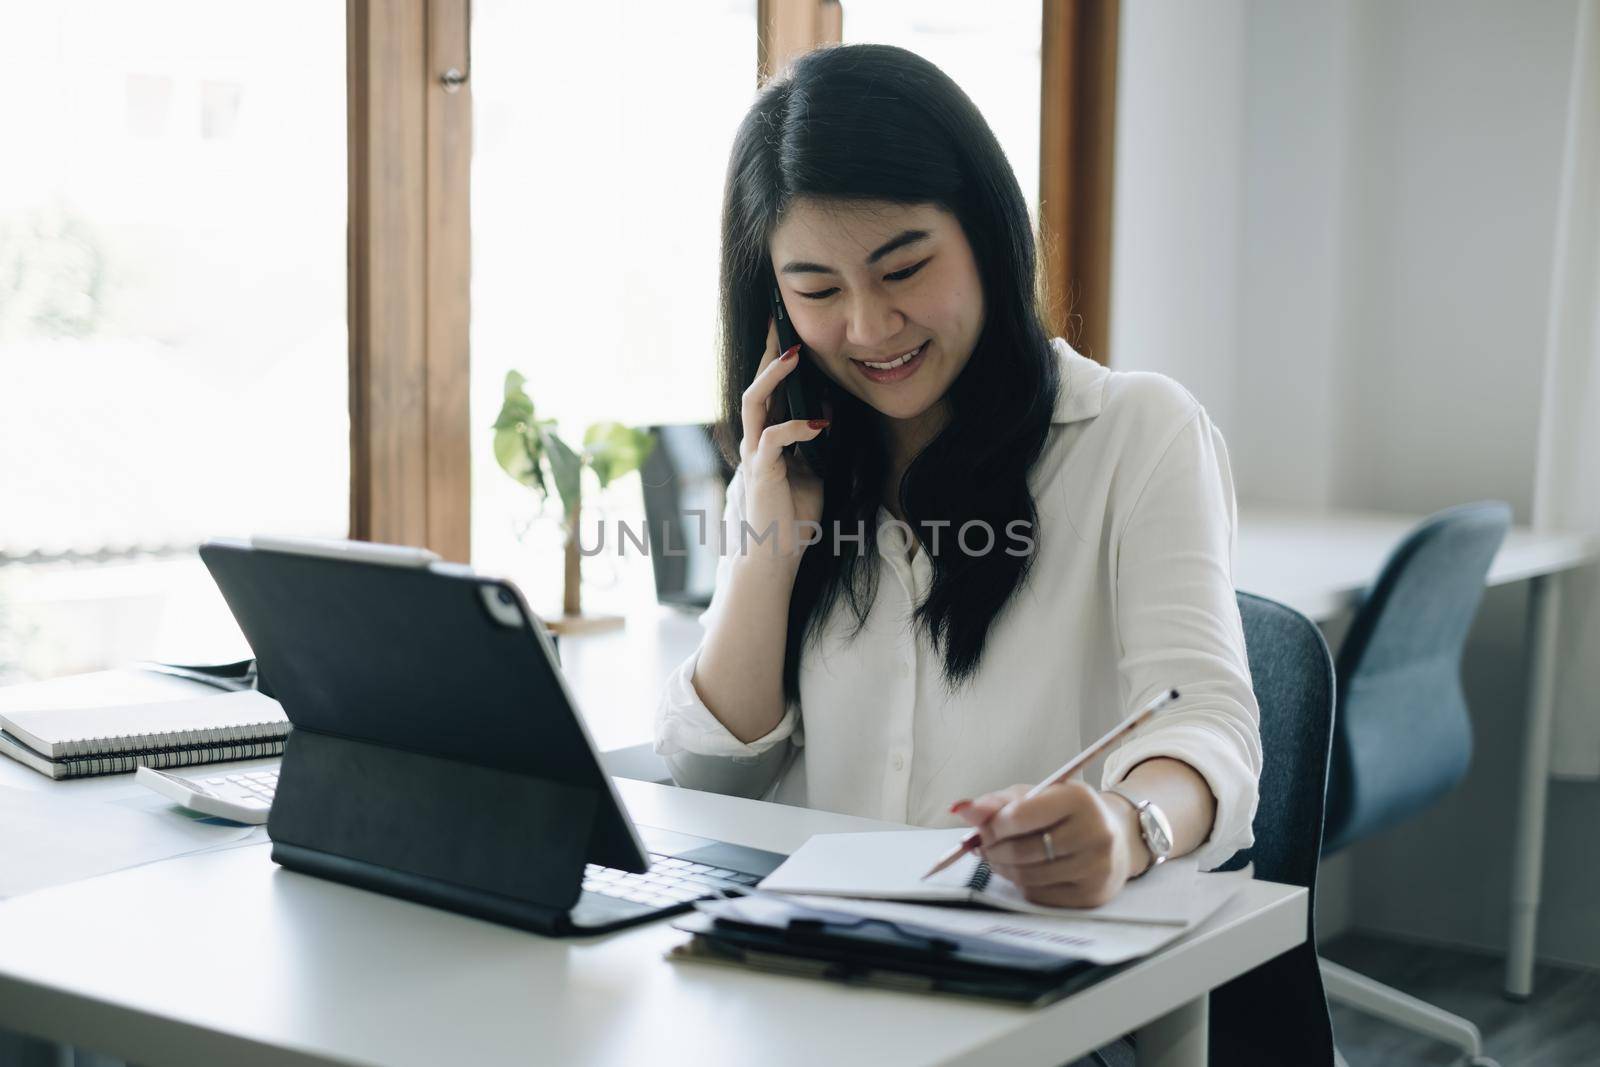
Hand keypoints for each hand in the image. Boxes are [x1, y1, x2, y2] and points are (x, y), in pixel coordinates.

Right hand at [736, 318, 827, 564]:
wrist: (773, 557)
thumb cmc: (791, 518)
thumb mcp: (814, 471)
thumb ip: (816, 441)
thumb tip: (828, 410)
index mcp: (766, 440)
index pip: (770, 392)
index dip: (778, 362)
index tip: (790, 333)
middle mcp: (754, 441)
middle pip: (756, 386)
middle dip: (768, 354)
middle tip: (780, 323)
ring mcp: (754, 455)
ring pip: (753, 403)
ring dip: (773, 378)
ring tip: (792, 356)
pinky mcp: (761, 472)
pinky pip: (774, 439)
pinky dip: (797, 426)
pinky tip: (819, 422)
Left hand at [952, 781, 1148, 907]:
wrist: (1115, 838)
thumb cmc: (1067, 813)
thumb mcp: (1037, 796)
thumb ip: (997, 803)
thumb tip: (959, 809)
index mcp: (1079, 800)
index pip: (1020, 816)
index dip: (993, 825)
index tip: (983, 828)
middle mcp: (1094, 834)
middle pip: (1021, 850)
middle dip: (993, 849)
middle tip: (984, 845)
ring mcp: (1095, 868)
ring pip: (1027, 876)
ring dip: (1002, 868)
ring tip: (999, 857)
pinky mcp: (1091, 896)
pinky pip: (1038, 895)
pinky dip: (1021, 885)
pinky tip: (1023, 871)